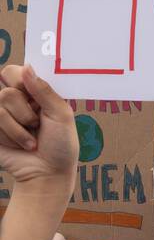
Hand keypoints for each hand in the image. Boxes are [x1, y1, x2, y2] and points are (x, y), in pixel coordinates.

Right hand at [0, 64, 76, 187]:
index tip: (34, 99)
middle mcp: (14, 102)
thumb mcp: (61, 114)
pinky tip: (21, 145)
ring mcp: (0, 116)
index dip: (21, 82)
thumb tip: (27, 66)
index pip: (13, 72)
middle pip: (7, 92)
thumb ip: (43, 90)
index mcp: (33, 93)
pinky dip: (11, 137)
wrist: (48, 173)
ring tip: (32, 140)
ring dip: (20, 129)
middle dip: (25, 112)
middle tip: (37, 124)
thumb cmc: (61, 144)